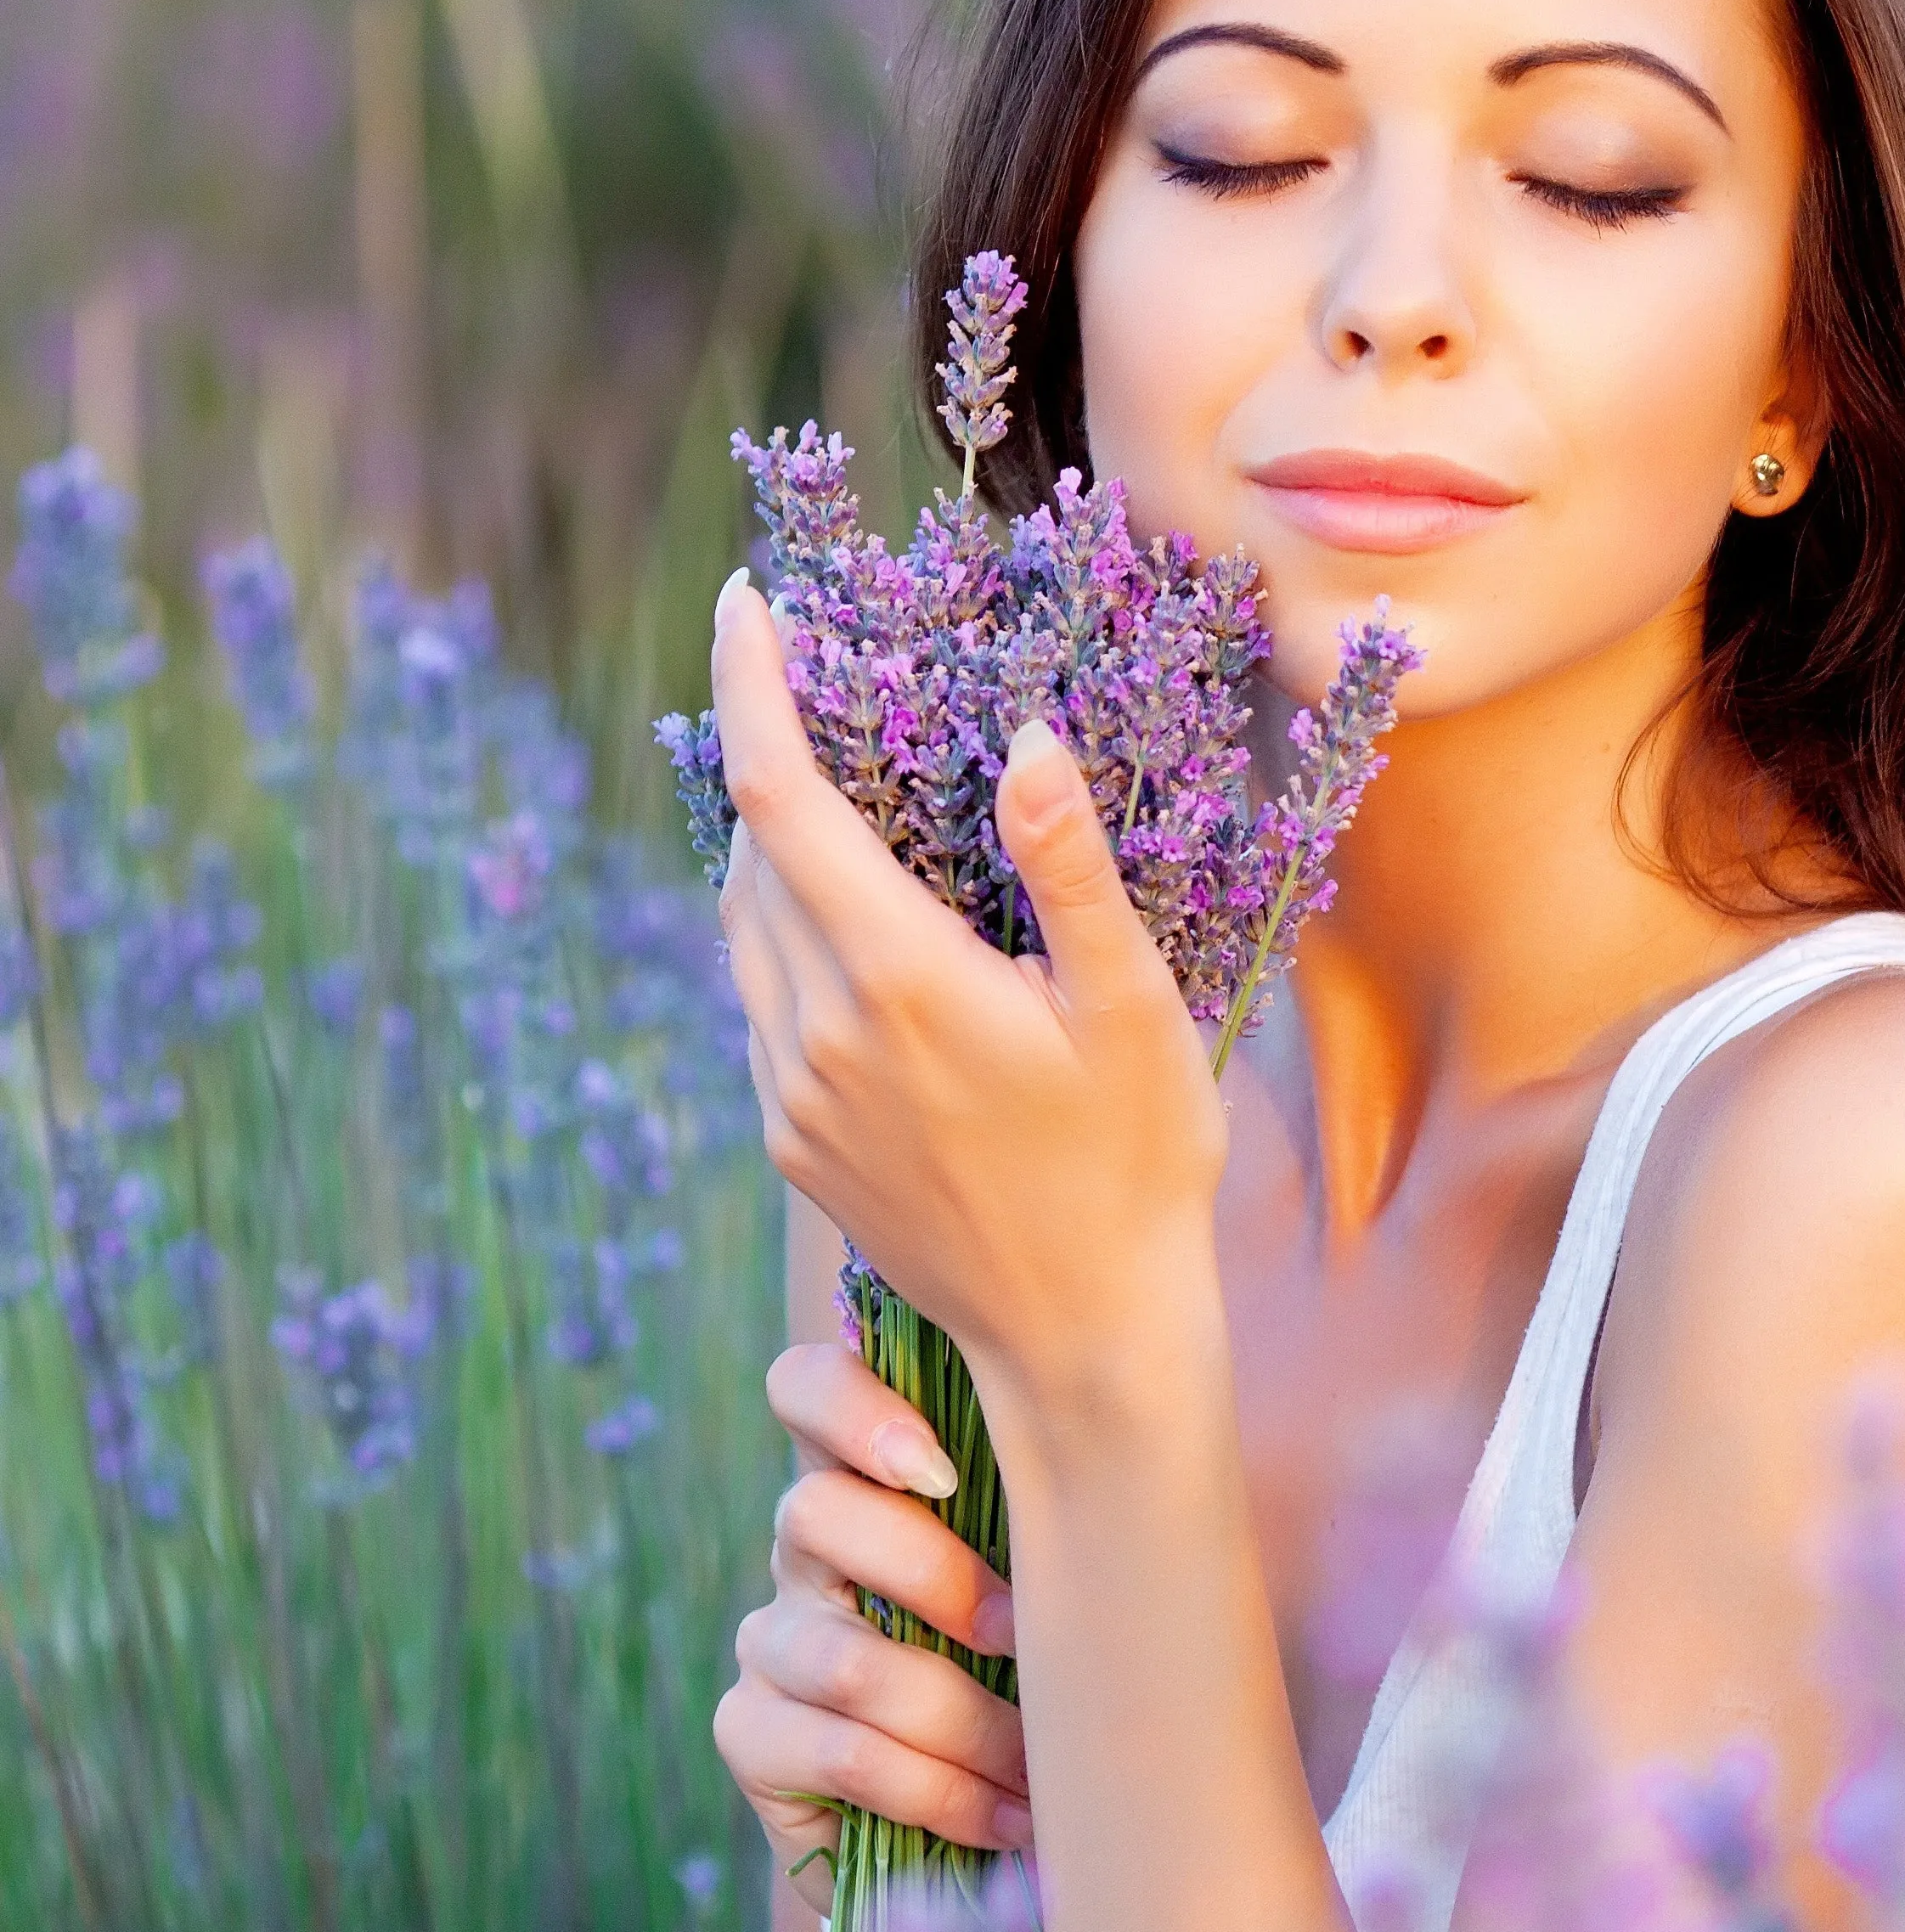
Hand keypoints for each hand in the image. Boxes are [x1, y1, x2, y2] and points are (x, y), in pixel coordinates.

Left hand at [708, 568, 1229, 1391]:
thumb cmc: (1136, 1162)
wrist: (1084, 1330)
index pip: (779, 796)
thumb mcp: (1132, 1008)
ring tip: (835, 790)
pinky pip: (759, 1001)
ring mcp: (794, 1093)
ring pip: (741, 927)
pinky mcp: (793, 1142)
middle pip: (751, 850)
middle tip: (825, 681)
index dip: (748, 685)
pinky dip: (781, 931)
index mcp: (897, 980)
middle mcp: (818, 1033)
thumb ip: (1071, 870)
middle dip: (771, 750)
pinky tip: (849, 922)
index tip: (745, 601)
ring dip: (770, 842)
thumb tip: (1026, 741)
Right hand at [713, 1342, 1033, 1912]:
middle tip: (1022, 1636)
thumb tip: (1143, 1455)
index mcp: (873, 1476)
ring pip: (847, 1659)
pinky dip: (944, 1792)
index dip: (849, 1407)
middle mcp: (805, 1546)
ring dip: (968, 1722)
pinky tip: (1010, 1819)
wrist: (984, 1830)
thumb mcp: (1058, 1578)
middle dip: (939, 1580)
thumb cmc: (1053, 1668)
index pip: (806, 1391)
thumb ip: (1064, 1507)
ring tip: (1044, 1765)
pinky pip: (844, 1753)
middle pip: (815, 1513)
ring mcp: (770, 1638)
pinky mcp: (749, 1732)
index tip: (939, 1468)